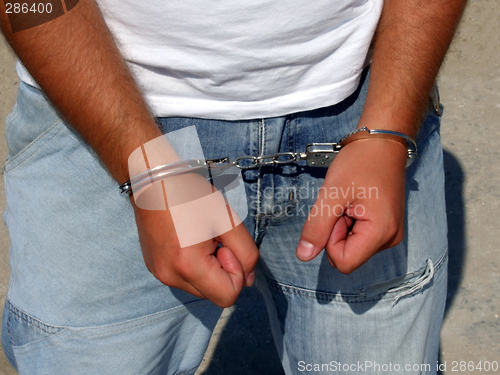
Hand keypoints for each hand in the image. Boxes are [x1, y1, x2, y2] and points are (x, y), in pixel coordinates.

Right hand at [132, 173, 258, 307]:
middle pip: (214, 294)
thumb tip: (248, 280)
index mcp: (188, 266)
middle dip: (222, 269)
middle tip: (212, 238)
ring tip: (199, 237)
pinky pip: (185, 279)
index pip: (228, 296)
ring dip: (209, 267)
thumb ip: (247, 254)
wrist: (154, 179)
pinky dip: (194, 265)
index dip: (235, 271)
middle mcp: (169, 277)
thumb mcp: (228, 221)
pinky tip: (188, 239)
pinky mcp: (154, 267)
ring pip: (201, 288)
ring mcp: (158, 274)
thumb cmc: (192, 195)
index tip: (224, 244)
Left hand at [296, 138, 407, 272]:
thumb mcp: (331, 194)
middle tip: (343, 204)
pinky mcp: (386, 227)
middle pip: (348, 255)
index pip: (344, 262)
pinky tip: (356, 202)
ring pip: (352, 246)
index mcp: (381, 233)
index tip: (336, 213)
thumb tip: (304, 255)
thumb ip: (317, 227)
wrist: (382, 142)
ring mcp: (390, 233)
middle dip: (337, 232)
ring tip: (350, 200)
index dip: (330, 241)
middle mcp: (390, 238)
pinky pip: (359, 236)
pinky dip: (351, 222)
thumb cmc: (360, 162)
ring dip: (343, 226)